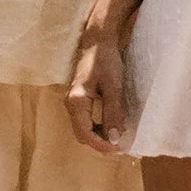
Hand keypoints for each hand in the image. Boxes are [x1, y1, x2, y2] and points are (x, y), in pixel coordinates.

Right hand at [67, 35, 127, 153]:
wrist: (98, 42)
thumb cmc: (106, 61)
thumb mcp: (114, 87)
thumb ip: (113, 113)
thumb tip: (114, 139)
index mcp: (76, 101)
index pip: (85, 133)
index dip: (101, 145)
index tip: (119, 149)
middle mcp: (70, 104)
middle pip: (82, 134)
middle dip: (99, 143)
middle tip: (120, 146)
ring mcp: (73, 102)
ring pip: (83, 129)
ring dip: (98, 137)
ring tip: (116, 139)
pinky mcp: (79, 100)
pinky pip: (85, 121)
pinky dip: (97, 128)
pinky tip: (110, 127)